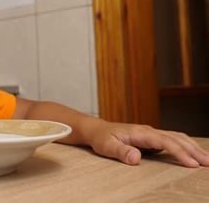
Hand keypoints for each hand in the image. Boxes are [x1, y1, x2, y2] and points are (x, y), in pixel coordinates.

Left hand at [86, 119, 208, 166]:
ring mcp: (151, 134)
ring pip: (177, 138)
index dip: (179, 152)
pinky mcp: (152, 138)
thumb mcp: (106, 146)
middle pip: (176, 138)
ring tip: (207, 159)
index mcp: (140, 133)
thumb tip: (136, 158)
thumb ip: (121, 152)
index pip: (165, 141)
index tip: (192, 163)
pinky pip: (173, 140)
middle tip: (208, 163)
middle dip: (194, 151)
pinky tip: (193, 153)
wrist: (97, 130)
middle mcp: (149, 131)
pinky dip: (186, 146)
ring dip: (193, 147)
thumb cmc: (101, 138)